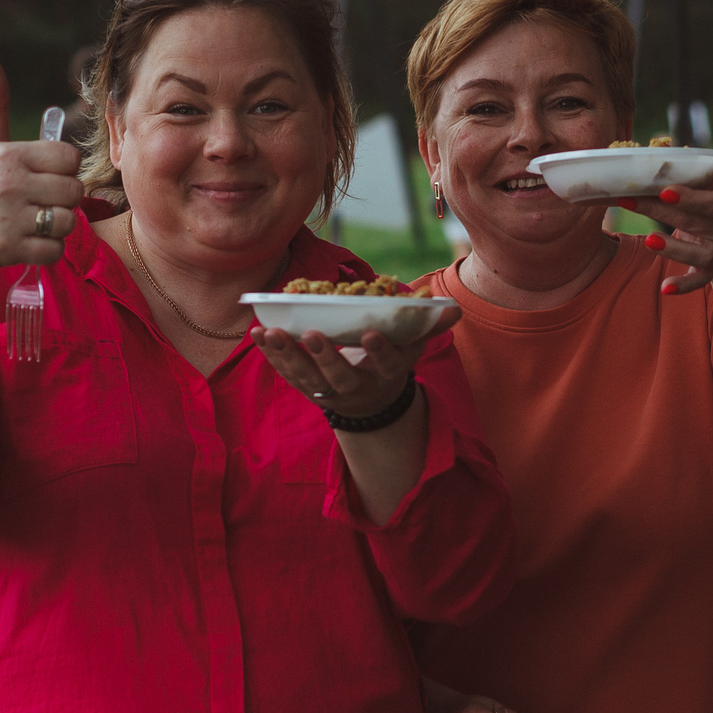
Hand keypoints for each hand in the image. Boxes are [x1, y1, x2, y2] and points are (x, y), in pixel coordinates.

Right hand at [0, 60, 83, 288]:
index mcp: (9, 155)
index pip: (69, 157)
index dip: (63, 169)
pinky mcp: (10, 248)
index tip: (46, 175)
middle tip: (43, 201)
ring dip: (58, 226)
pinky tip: (30, 241)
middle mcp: (10, 184)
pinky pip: (55, 250)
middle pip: (74, 190)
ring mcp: (10, 218)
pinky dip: (48, 250)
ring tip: (37, 222)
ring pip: (68, 221)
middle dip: (63, 199)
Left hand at [252, 303, 460, 420]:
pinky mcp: (306, 387)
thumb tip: (456, 310)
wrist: (370, 402)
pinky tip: (257, 333)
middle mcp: (356, 387)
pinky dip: (271, 354)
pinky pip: (286, 372)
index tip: (371, 333)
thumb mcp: (412, 349)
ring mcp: (328, 390)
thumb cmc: (390, 361)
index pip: (385, 364)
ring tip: (272, 332)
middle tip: (314, 333)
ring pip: (307, 376)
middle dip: (326, 356)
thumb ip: (429, 328)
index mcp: (386, 375)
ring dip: (288, 354)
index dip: (379, 351)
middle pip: (340, 376)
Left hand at [634, 130, 712, 296]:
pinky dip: (685, 285)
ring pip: (698, 253)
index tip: (666, 190)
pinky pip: (701, 279)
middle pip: (696, 222)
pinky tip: (666, 288)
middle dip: (660, 211)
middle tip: (630, 199)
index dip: (693, 198)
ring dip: (672, 248)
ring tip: (649, 240)